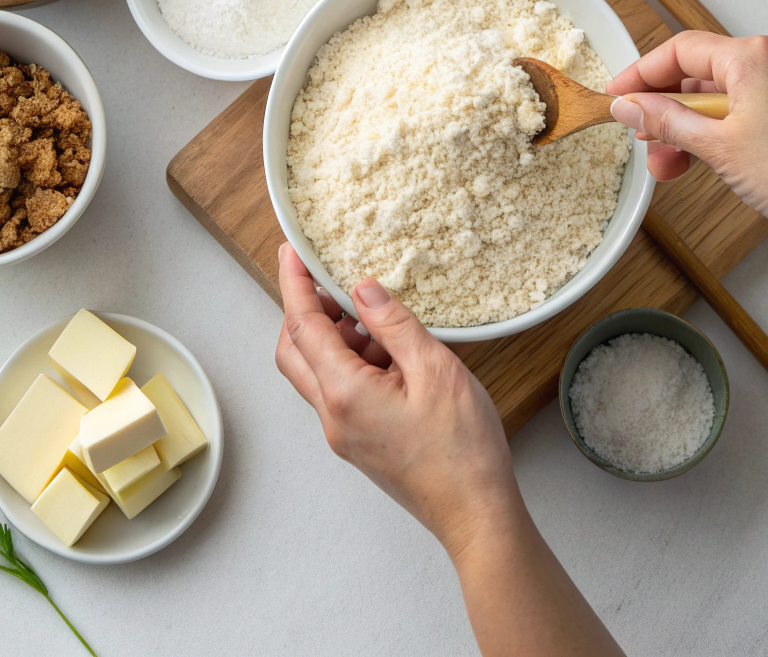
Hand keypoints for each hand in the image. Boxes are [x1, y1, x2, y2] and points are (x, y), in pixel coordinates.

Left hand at [274, 243, 516, 555]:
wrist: (476, 515)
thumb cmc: (462, 450)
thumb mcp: (434, 370)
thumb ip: (393, 324)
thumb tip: (363, 290)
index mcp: (344, 393)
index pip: (303, 326)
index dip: (295, 284)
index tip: (291, 252)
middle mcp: (333, 416)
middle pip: (295, 352)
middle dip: (306, 311)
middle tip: (331, 282)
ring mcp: (344, 433)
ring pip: (318, 372)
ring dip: (336, 338)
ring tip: (379, 321)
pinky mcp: (360, 442)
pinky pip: (341, 391)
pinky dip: (354, 362)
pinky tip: (392, 353)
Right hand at [606, 33, 767, 262]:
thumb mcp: (715, 146)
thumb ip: (665, 121)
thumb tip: (630, 106)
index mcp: (752, 57)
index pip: (679, 51)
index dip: (641, 73)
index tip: (616, 95)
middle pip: (695, 76)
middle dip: (662, 111)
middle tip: (637, 133)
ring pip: (713, 101)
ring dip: (683, 131)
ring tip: (664, 163)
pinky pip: (735, 116)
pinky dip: (709, 137)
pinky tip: (692, 162)